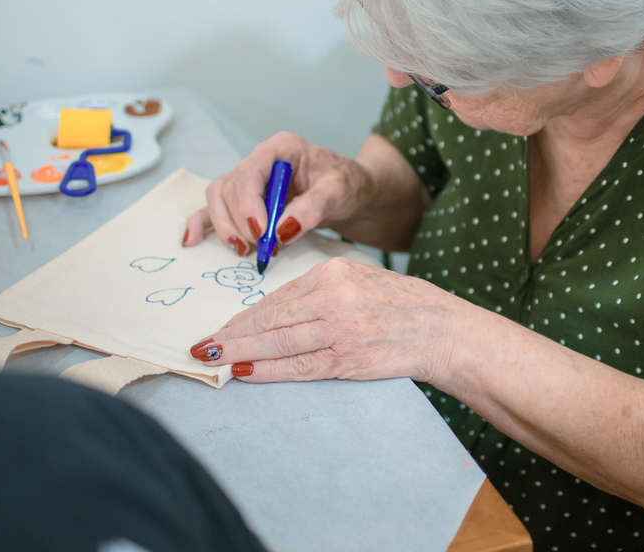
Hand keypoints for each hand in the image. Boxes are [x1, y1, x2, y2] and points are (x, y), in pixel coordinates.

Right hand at [182, 132, 377, 255]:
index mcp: (281, 148)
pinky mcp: (246, 200)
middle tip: (260, 247)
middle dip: (239, 220)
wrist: (352, 192)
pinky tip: (191, 241)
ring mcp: (250, 180)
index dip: (248, 202)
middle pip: (230, 187)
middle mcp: (260, 160)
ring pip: (218, 197)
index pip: (250, 171)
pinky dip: (202, 223)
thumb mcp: (338, 192)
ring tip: (243, 250)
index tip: (259, 231)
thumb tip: (281, 231)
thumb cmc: (347, 184)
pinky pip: (215, 208)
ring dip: (224, 226)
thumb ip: (312, 208)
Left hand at [187, 257, 461, 383]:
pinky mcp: (349, 359)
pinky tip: (245, 372)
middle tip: (200, 347)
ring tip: (213, 360)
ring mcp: (341, 330)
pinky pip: (299, 367)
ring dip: (241, 352)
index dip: (243, 315)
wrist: (443, 330)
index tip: (218, 327)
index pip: (277, 296)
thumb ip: (321, 289)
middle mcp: (334, 298)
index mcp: (334, 272)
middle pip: (271, 318)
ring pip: (279, 342)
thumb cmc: (402, 305)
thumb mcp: (360, 278)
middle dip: (231, 334)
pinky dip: (268, 370)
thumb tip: (276, 310)